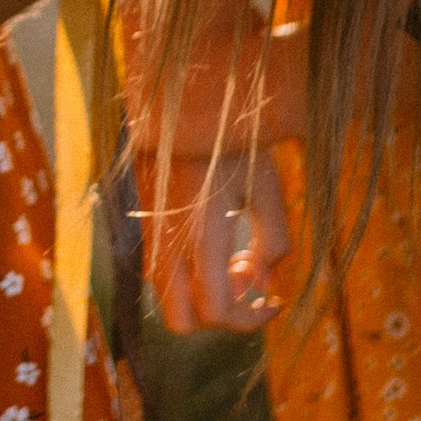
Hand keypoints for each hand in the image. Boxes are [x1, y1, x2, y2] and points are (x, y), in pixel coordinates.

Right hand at [147, 145, 292, 333]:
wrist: (180, 99)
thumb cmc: (231, 139)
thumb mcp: (266, 186)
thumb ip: (274, 243)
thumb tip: (263, 284)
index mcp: (201, 237)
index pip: (216, 311)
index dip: (251, 321)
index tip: (274, 301)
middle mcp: (167, 242)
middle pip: (179, 320)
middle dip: (218, 319)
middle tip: (248, 288)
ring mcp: (151, 232)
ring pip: (166, 297)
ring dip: (202, 295)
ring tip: (234, 260)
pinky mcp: (146, 221)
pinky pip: (163, 270)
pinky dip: (190, 274)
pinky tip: (216, 241)